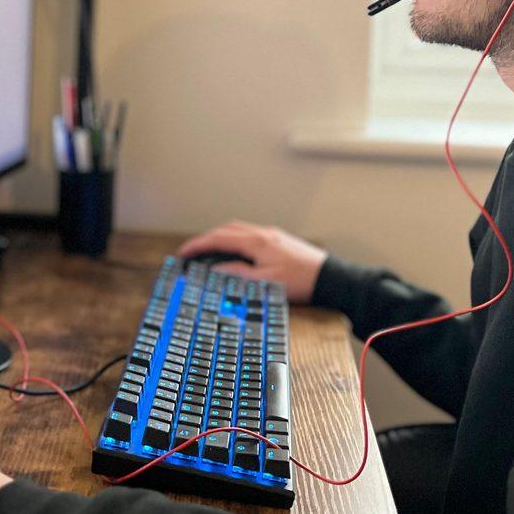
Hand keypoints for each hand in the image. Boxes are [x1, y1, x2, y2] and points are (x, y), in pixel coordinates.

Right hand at [177, 221, 328, 303]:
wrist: (330, 278)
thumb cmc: (300, 281)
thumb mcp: (264, 283)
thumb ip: (238, 273)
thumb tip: (216, 269)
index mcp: (256, 241)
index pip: (219, 238)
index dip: (198, 245)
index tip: (183, 252)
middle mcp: (262, 233)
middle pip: (226, 230)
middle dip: (206, 239)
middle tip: (192, 252)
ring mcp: (272, 235)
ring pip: (238, 230)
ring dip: (221, 237)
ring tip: (210, 252)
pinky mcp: (279, 240)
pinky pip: (249, 234)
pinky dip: (235, 239)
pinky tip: (235, 252)